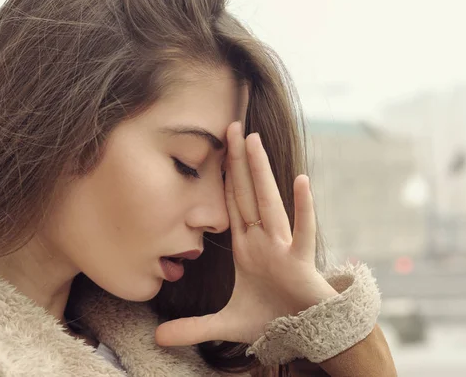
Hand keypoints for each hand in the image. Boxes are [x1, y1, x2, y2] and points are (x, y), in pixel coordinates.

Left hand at [155, 121, 337, 346]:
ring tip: (253, 141)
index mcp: (246, 248)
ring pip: (269, 204)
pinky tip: (300, 181)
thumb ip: (193, 328)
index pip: (231, 205)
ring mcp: (281, 248)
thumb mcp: (225, 325)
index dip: (223, 177)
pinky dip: (302, 208)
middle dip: (237, 161)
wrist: (308, 333)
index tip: (216, 149)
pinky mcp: (300, 261)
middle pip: (247, 194)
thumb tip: (157, 338)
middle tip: (230, 126)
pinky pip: (302, 231)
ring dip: (261, 173)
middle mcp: (263, 241)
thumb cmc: (272, 319)